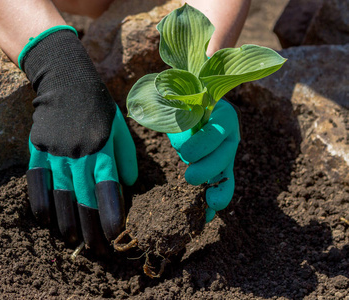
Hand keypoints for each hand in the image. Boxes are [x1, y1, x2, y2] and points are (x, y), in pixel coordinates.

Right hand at [20, 26, 137, 254]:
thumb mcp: (119, 126)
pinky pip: (36, 181)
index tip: (117, 235)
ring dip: (67, 222)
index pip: (108, 187)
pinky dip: (40, 203)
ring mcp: (54, 151)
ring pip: (60, 195)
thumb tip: (128, 185)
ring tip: (74, 241)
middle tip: (97, 250)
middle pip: (83, 198)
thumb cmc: (98, 106)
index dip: (112, 214)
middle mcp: (78, 152)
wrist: (65, 80)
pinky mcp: (37, 148)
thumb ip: (125, 157)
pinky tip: (45, 221)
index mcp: (102, 146)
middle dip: (91, 227)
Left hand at [167, 100, 239, 221]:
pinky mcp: (220, 168)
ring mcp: (226, 153)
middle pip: (224, 155)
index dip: (204, 144)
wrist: (189, 103)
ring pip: (226, 174)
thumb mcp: (181, 100)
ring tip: (209, 204)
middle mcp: (230, 135)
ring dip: (217, 190)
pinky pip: (220, 186)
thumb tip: (182, 143)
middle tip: (190, 178)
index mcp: (223, 114)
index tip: (185, 154)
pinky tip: (206, 217)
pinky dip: (213, 200)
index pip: (218, 130)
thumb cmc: (182, 100)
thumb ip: (181, 115)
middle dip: (208, 169)